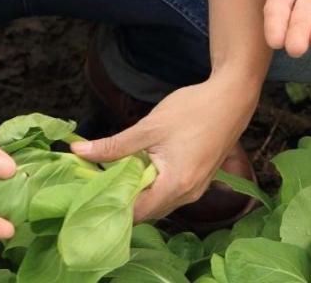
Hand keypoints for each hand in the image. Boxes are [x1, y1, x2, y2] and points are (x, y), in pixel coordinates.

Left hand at [71, 77, 255, 221]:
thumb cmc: (194, 110)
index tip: (90, 191)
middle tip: (98, 182)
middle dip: (124, 199)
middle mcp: (189, 194)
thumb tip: (77, 152)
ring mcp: (198, 188)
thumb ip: (113, 145)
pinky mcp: (202, 178)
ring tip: (117, 172)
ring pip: (161, 201)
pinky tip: (143, 165)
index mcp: (176, 186)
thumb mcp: (149, 127)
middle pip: (149, 211)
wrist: (233, 97)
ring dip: (140, 191)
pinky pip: (173, 192)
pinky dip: (156, 184)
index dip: (112, 205)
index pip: (136, 213)